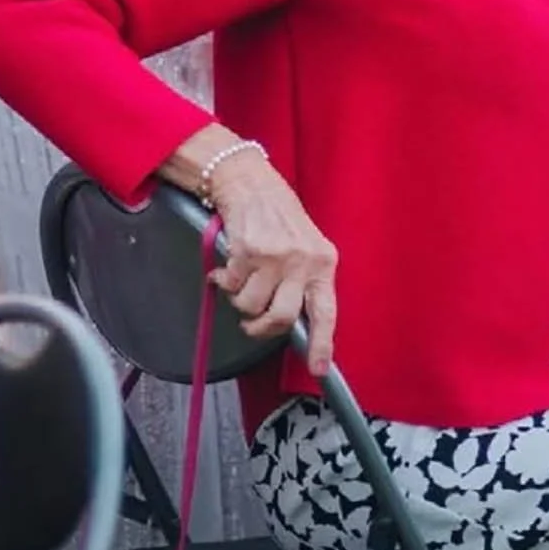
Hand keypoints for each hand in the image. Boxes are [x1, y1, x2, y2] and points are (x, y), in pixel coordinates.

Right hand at [205, 151, 337, 376]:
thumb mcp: (305, 243)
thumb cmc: (278, 212)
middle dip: (263, 329)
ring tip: (239, 285)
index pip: (326, 312)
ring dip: (240, 303)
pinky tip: (223, 270)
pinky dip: (223, 284)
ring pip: (252, 306)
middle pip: (283, 318)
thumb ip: (306, 278)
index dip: (322, 344)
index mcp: (322, 261)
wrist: (249, 179)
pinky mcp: (246, 252)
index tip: (318, 370)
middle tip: (253, 326)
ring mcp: (273, 258)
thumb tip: (299, 322)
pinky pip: (232, 287)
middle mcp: (301, 261)